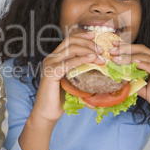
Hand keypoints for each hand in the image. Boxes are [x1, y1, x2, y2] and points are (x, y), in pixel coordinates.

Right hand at [19, 32, 103, 149]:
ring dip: (88, 50)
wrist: (47, 113)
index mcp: (55, 58)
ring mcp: (49, 65)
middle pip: (70, 41)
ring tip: (100, 56)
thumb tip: (101, 66)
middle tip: (102, 50)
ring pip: (70, 49)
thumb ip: (81, 71)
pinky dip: (82, 59)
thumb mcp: (73, 81)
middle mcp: (51, 58)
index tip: (96, 36)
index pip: (69, 40)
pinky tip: (92, 60)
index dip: (82, 35)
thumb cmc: (61, 99)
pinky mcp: (50, 73)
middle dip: (88, 42)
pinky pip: (68, 63)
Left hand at [110, 42, 149, 123]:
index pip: (138, 52)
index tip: (112, 47)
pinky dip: (144, 65)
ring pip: (147, 58)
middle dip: (125, 49)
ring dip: (130, 57)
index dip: (125, 48)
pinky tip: (134, 63)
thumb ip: (134, 82)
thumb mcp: (144, 90)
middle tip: (111, 50)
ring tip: (117, 58)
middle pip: (141, 50)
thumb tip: (119, 78)